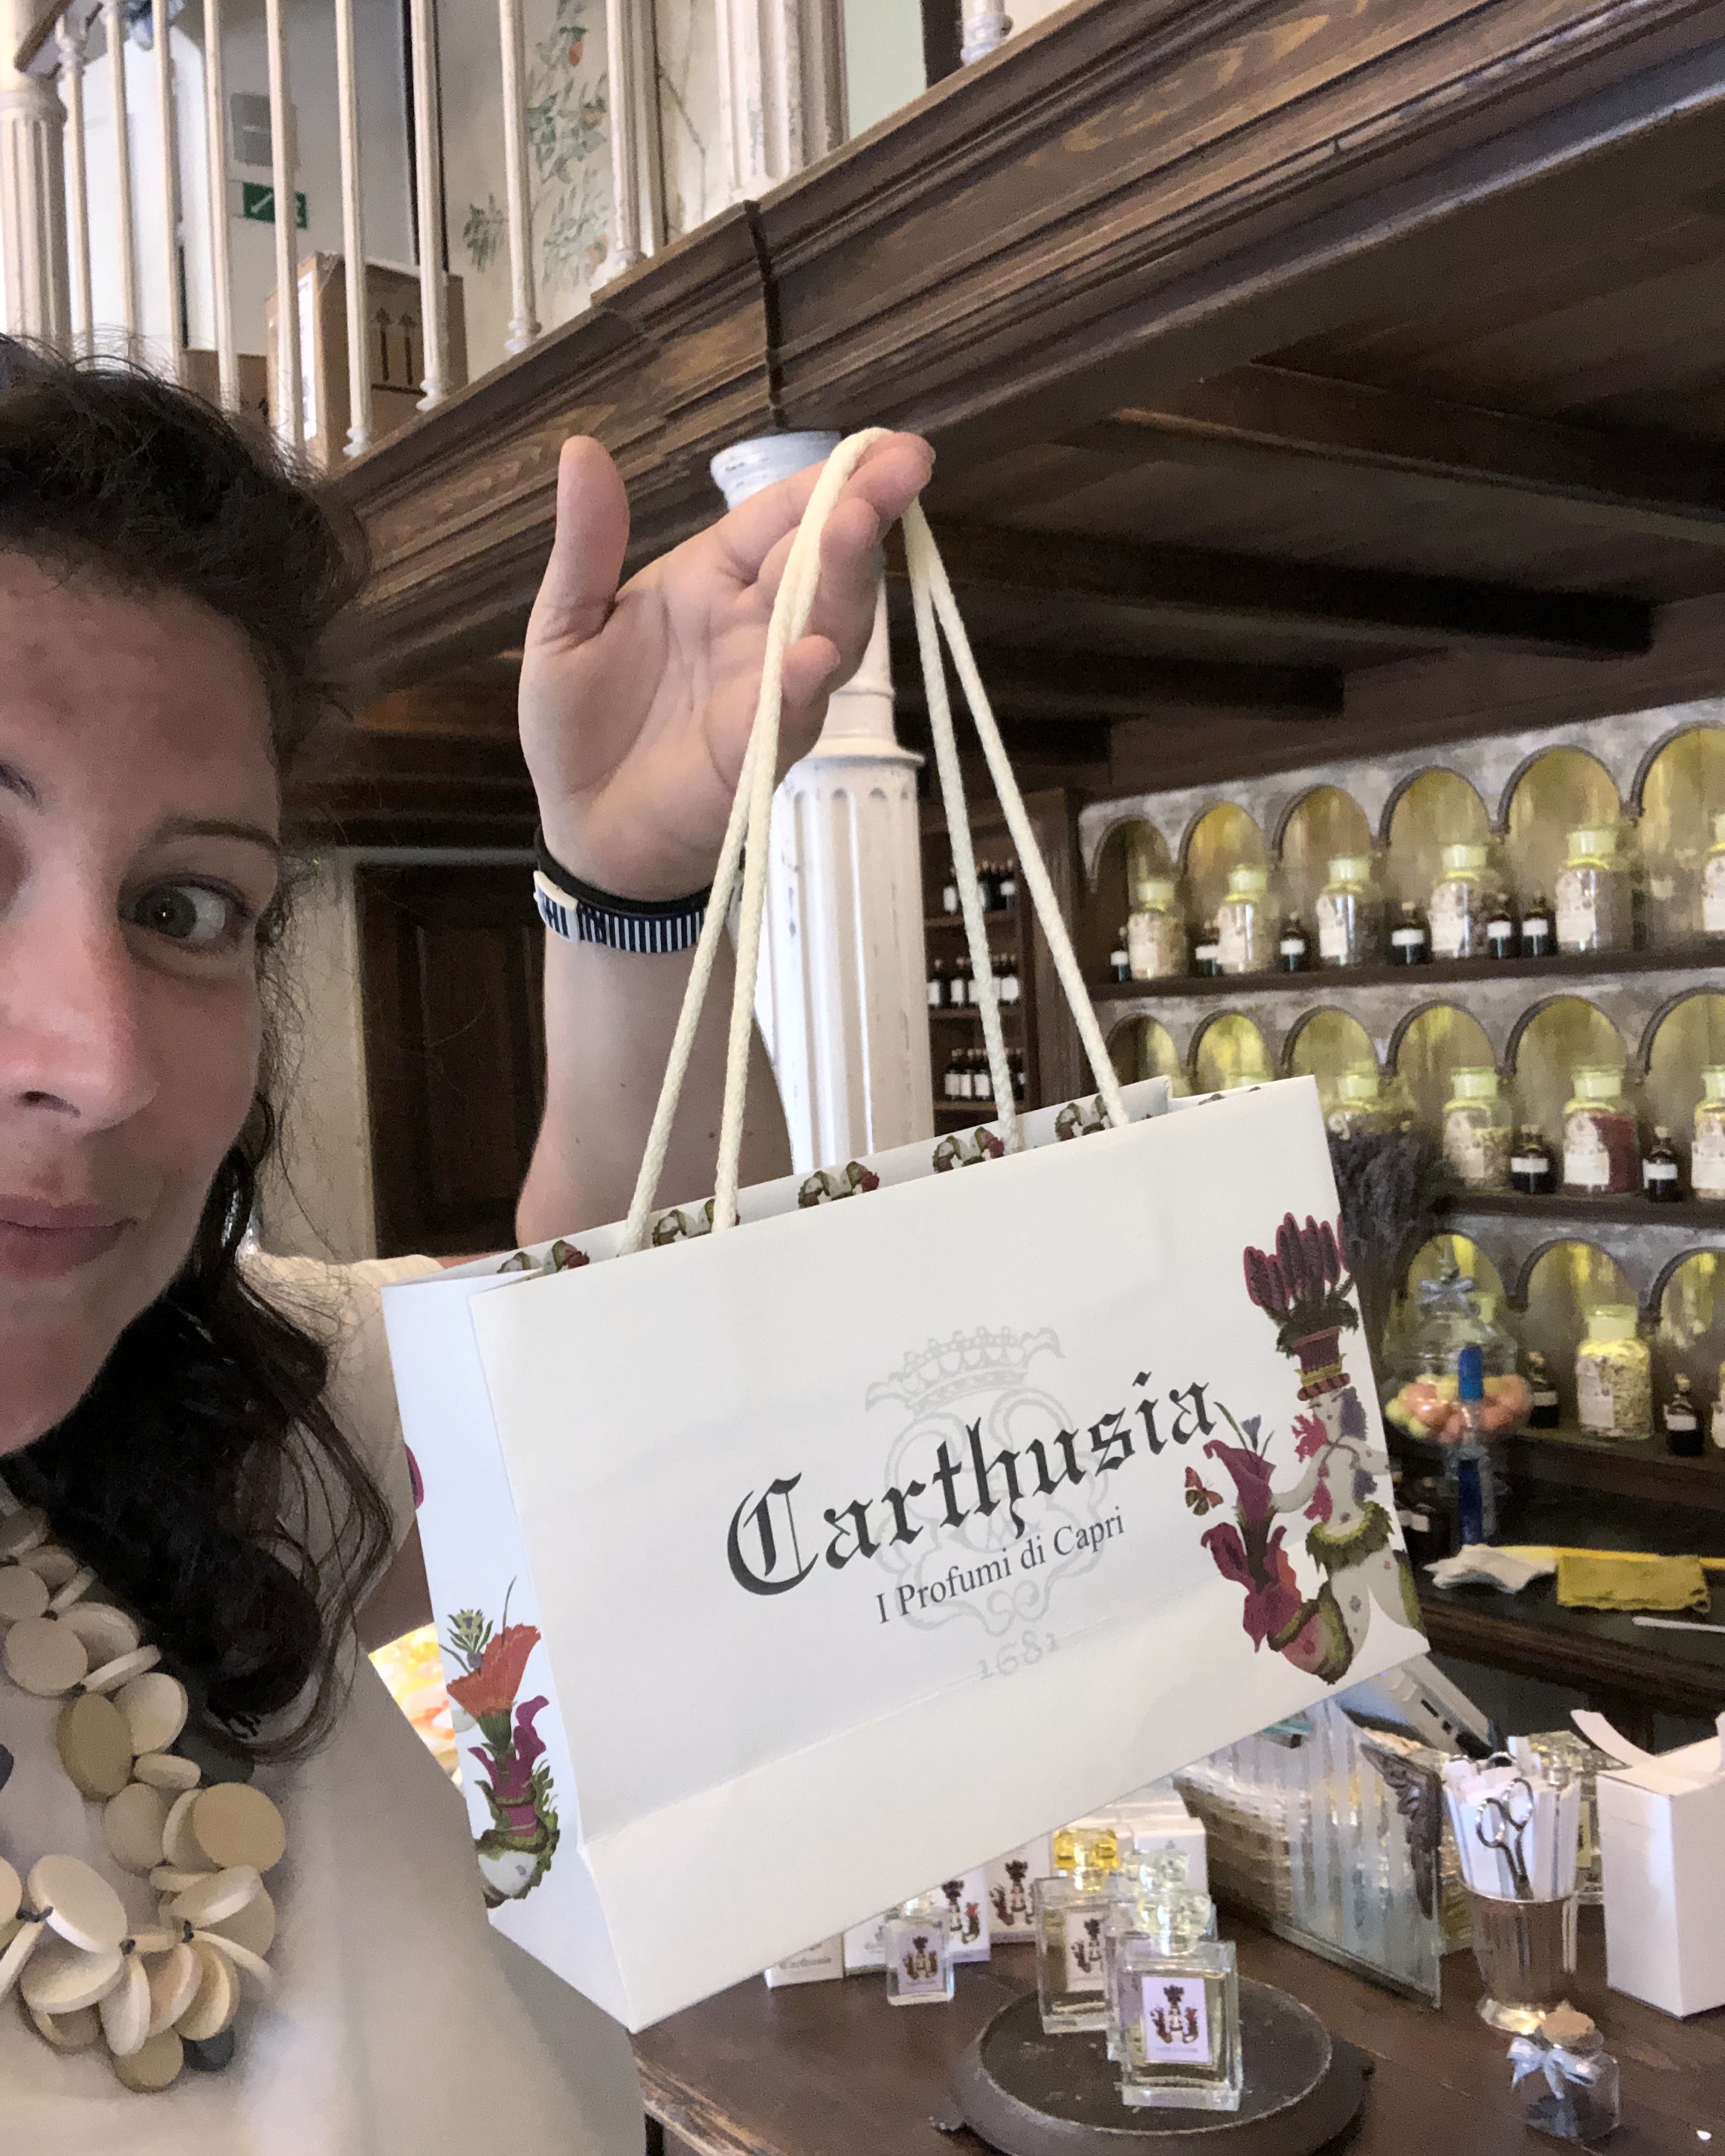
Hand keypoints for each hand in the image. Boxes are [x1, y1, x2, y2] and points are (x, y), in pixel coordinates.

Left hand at [519, 430, 934, 899]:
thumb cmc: (582, 724)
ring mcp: (771, 688)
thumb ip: (585, 545)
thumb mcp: (567, 623)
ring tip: (854, 532)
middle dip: (860, 515)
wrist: (584, 827)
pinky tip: (810, 654)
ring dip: (844, 583)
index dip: (831, 481)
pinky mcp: (760, 750)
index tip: (888, 446)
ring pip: (830, 627)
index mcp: (715, 579)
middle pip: (823, 562)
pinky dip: (803, 683)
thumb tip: (581, 447)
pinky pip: (791, 712)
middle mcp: (758, 626)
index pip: (782, 516)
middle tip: (899, 471)